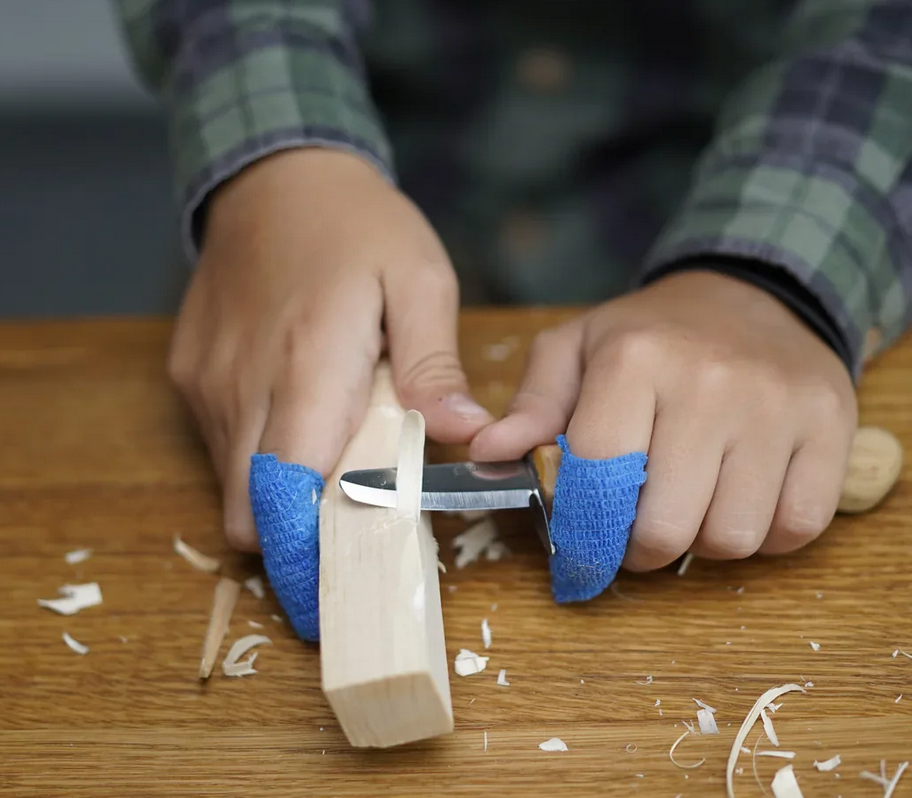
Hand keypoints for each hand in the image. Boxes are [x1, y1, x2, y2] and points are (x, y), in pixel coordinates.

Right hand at [168, 148, 492, 550]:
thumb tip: (468, 436)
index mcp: (308, 368)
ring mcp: (205, 382)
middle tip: (350, 530)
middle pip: (247, 512)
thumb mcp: (419, 280)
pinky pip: (219, 444)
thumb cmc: (359, 227)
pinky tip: (302, 422)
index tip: (344, 581)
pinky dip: (258, 456)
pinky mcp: (189, 373)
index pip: (287, 497)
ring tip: (336, 463)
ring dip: (280, 494)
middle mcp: (241, 386)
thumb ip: (435, 365)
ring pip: (230, 483)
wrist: (275, 174)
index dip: (308, 553)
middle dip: (294, 538)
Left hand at [469, 270, 856, 568]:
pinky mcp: (832, 428)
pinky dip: (767, 535)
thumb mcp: (579, 348)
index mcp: (636, 361)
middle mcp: (711, 384)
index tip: (583, 544)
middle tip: (639, 530)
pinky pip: (797, 528)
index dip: (584, 529)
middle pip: (667, 528)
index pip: (599, 482)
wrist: (755, 295)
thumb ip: (532, 405)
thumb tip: (485, 452)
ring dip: (705, 543)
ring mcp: (778, 408)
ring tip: (694, 505)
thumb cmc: (655, 334)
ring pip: (734, 539)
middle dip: (642, 549)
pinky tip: (744, 499)